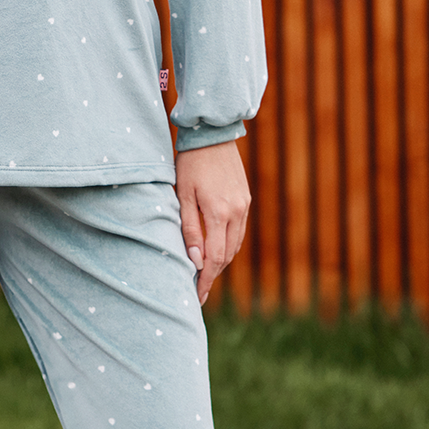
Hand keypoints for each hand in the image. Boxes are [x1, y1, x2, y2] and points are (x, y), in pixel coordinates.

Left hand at [175, 139, 250, 305]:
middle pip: (227, 255)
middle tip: (199, 289)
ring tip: (206, 273)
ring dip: (221, 260)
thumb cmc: (190, 163)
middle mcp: (237, 212)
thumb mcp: (183, 194)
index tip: (196, 294)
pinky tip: (216, 248)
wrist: (212, 134)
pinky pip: (239, 230)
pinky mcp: (245, 199)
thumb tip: (196, 260)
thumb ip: (190, 227)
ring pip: (235, 244)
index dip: (206, 278)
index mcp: (219, 212)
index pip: (215, 258)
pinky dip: (228, 244)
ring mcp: (244, 205)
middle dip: (213, 274)